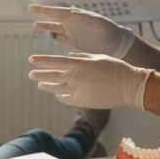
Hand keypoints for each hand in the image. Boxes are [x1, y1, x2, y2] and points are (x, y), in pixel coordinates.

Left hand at [28, 53, 151, 109]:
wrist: (128, 85)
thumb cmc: (115, 67)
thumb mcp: (97, 57)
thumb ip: (81, 57)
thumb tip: (69, 57)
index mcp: (78, 64)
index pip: (53, 61)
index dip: (41, 61)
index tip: (31, 60)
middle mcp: (75, 78)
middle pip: (51, 76)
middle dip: (39, 74)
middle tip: (31, 74)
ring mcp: (77, 91)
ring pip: (56, 89)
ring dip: (46, 86)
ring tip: (40, 84)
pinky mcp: (82, 101)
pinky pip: (66, 99)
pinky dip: (60, 96)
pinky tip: (57, 93)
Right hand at [29, 5, 134, 58]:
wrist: (117, 43)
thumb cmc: (110, 31)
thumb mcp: (99, 23)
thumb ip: (85, 18)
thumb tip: (72, 12)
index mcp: (77, 16)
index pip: (58, 12)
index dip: (45, 10)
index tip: (33, 8)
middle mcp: (73, 22)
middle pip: (54, 17)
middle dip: (42, 15)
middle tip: (30, 10)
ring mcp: (73, 31)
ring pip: (55, 28)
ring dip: (45, 27)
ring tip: (35, 27)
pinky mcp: (75, 40)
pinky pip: (60, 37)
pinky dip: (53, 36)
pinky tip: (46, 36)